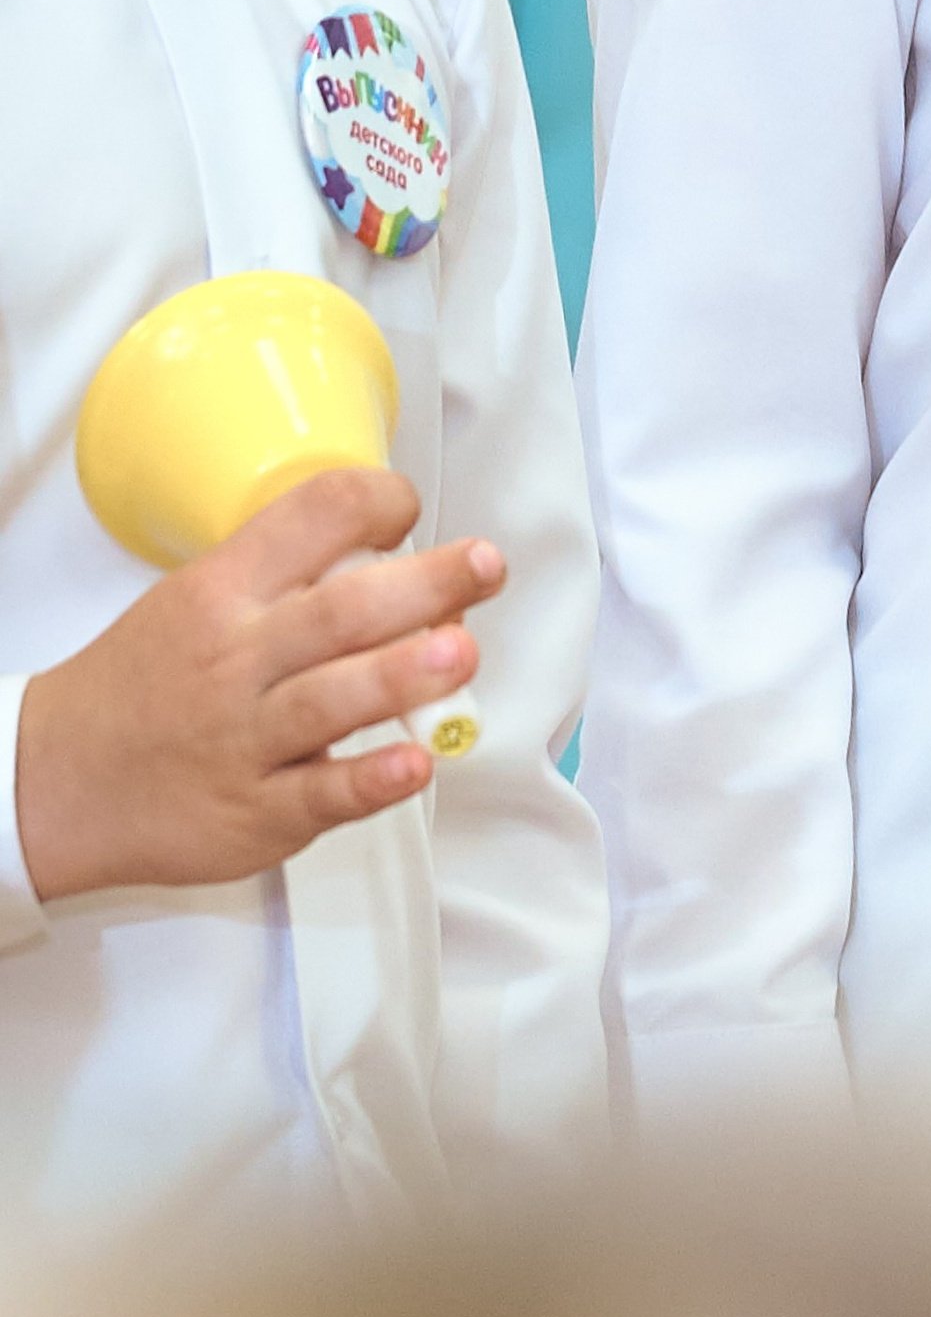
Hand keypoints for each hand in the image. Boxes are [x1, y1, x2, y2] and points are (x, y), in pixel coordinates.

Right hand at [15, 473, 502, 900]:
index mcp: (225, 591)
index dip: (372, 502)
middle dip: (425, 584)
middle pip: (340, 611)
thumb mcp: (199, 598)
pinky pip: (320, 795)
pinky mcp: (253, 814)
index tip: (410, 507)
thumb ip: (292, 578)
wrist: (58, 781)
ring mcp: (245, 740)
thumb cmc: (147, 681)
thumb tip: (408, 562)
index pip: (307, 519)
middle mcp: (238, 659)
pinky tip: (416, 763)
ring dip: (404, 675)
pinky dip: (370, 779)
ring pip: (333, 701)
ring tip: (461, 652)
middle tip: (486, 567)